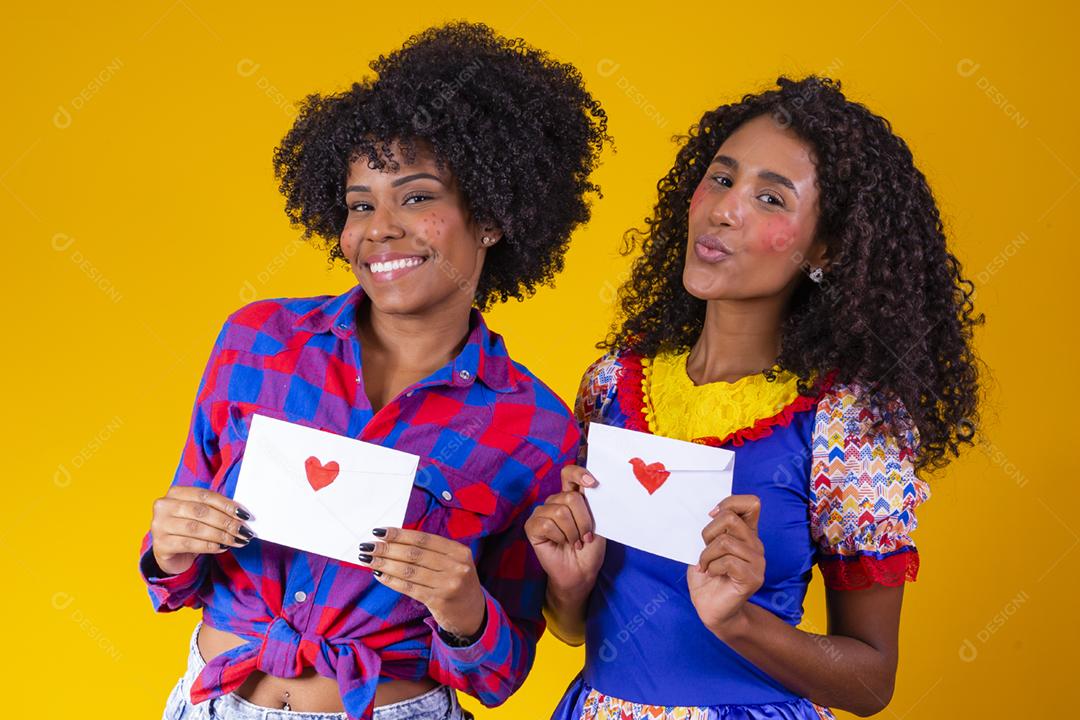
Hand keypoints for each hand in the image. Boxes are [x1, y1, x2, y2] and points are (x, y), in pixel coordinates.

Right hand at [149, 486, 254, 575]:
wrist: (172, 554)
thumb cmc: (189, 530)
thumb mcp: (200, 516)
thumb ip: (216, 510)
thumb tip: (242, 515)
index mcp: (175, 492)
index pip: (205, 495)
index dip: (227, 505)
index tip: (245, 515)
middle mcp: (164, 506)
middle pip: (201, 511)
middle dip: (226, 522)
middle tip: (243, 531)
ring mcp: (159, 525)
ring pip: (196, 528)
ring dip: (221, 535)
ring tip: (236, 540)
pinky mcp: (160, 545)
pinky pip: (189, 544)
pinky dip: (209, 546)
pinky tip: (221, 548)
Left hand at [359, 528, 485, 637]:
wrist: (473, 614)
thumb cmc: (457, 583)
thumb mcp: (454, 562)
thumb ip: (432, 551)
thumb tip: (394, 540)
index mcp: (459, 551)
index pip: (423, 539)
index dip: (399, 534)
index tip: (379, 532)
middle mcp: (457, 566)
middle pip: (414, 554)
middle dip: (387, 548)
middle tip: (368, 546)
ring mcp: (449, 585)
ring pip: (409, 571)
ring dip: (385, 564)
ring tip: (368, 559)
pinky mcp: (439, 601)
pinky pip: (409, 588)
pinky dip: (392, 581)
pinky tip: (379, 576)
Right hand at [524, 464, 605, 596]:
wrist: (581, 572)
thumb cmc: (590, 548)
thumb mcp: (598, 523)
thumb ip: (593, 503)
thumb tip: (595, 486)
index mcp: (571, 496)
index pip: (570, 473)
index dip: (579, 473)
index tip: (593, 483)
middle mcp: (555, 501)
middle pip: (570, 497)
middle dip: (584, 520)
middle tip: (586, 537)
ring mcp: (542, 513)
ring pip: (561, 512)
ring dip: (573, 532)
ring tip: (575, 543)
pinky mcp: (532, 526)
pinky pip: (547, 524)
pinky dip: (560, 537)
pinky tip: (561, 543)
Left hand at [687, 494, 764, 637]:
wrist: (712, 609)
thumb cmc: (707, 577)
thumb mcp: (705, 548)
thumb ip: (713, 531)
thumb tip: (710, 514)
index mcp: (746, 533)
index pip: (751, 503)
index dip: (729, 503)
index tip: (712, 516)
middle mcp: (755, 545)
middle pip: (731, 518)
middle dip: (708, 532)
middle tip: (705, 550)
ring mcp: (757, 562)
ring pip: (725, 542)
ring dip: (707, 555)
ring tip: (706, 567)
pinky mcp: (753, 578)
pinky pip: (728, 562)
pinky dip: (712, 567)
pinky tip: (712, 575)